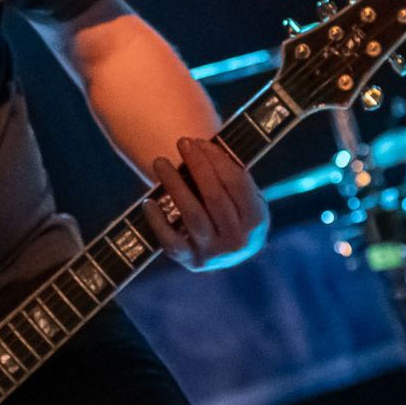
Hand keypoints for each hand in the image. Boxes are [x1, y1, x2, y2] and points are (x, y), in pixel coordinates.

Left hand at [143, 137, 268, 272]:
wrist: (230, 251)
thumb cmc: (234, 211)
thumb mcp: (244, 197)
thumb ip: (229, 177)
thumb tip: (200, 147)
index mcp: (257, 220)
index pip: (236, 183)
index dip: (217, 159)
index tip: (199, 141)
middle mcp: (238, 240)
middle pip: (214, 197)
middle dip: (197, 166)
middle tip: (182, 143)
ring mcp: (214, 254)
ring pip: (192, 216)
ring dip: (175, 186)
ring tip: (160, 162)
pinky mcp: (192, 263)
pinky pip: (172, 242)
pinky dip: (158, 222)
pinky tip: (148, 202)